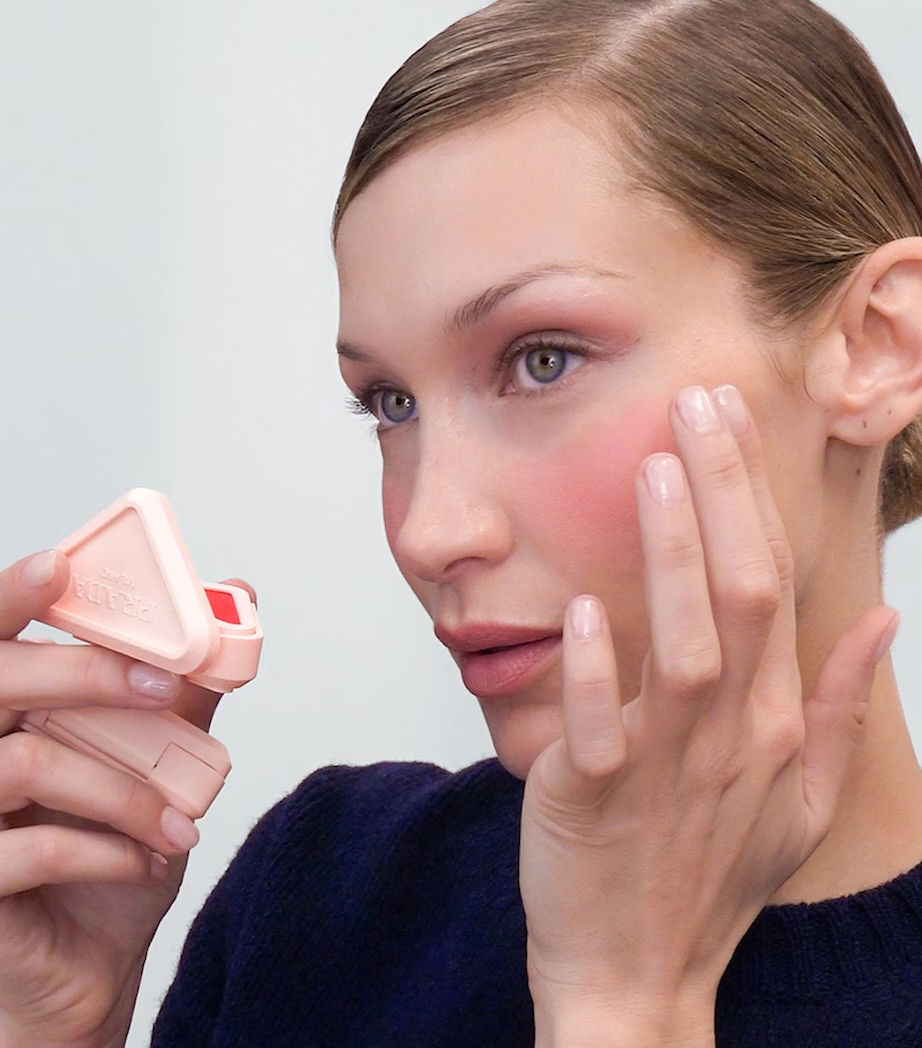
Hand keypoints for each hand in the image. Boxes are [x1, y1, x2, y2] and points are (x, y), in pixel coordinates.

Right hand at [0, 550, 232, 1046]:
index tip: (57, 565)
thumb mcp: (158, 763)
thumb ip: (182, 689)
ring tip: (177, 820)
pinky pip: (28, 848)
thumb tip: (236, 601)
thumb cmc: (108, 857)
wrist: (91, 966)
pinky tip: (142, 862)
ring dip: (122, 788)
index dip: (12, 595)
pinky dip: (104, 851)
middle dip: (84, 673)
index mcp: (9, 710)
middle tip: (161, 686)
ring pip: (24, 763)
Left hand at [519, 386, 896, 1047]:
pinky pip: (602, 730)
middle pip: (740, 596)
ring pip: (683, 650)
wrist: (637, 974)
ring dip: (671, 558)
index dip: (753, 499)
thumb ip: (841, 705)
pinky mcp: (594, 802)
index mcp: (774, 724)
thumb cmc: (709, 874)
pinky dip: (597, 671)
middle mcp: (730, 735)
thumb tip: (883, 618)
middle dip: (722, 495)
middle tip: (697, 405)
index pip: (775, 587)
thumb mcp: (798, 797)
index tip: (730, 422)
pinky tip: (585, 607)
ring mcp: (664, 769)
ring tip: (653, 470)